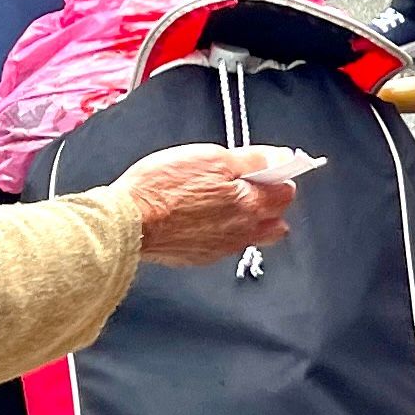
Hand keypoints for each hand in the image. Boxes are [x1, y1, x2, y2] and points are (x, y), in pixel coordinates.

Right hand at [115, 144, 298, 265]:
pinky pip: (224, 244)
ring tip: (222, 199)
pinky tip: (202, 216)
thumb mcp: (212, 157)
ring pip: (250, 235)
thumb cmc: (163, 188)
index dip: (278, 175)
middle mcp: (241, 232)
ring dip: (247, 218)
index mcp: (250, 205)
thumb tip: (279, 158)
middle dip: (268, 200)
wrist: (129, 221)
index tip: (266, 165)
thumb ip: (252, 160)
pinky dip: (221, 230)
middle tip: (246, 181)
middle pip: (275, 220)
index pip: (285, 193)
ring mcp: (221, 248)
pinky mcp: (200, 256)